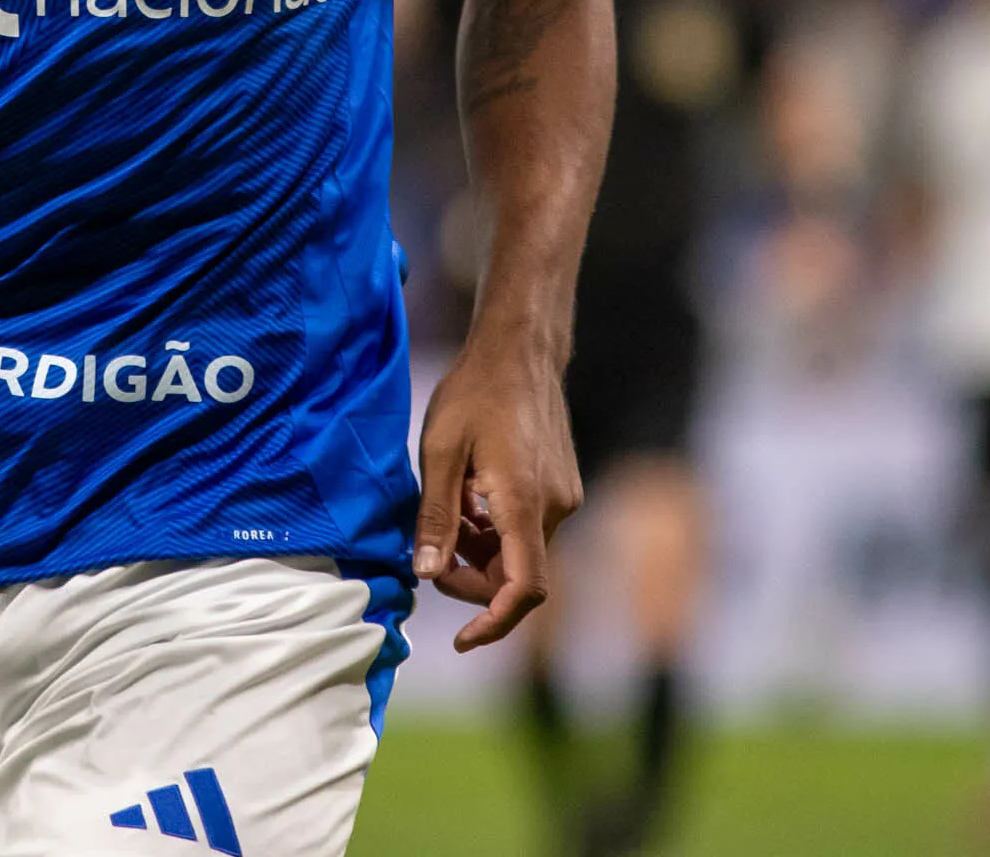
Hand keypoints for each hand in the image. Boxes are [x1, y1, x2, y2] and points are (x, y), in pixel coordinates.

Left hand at [413, 324, 581, 650]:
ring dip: (483, 552)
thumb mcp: (439, 453)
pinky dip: (497, 531)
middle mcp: (556, 508)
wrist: (520, 350)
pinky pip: (528, 529)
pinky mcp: (563, 486)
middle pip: (518, 576)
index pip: (523, 589)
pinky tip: (472, 497)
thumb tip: (425, 573)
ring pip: (521, 553)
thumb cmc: (474, 394)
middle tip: (432, 554)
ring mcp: (564, 497)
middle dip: (473, 579)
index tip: (461, 640)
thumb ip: (435, 517)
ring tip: (451, 510)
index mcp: (525, 505)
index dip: (493, 622)